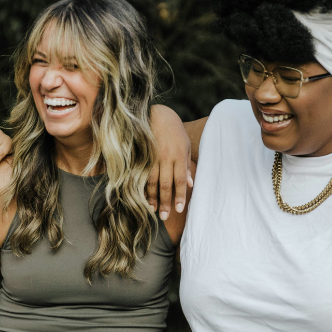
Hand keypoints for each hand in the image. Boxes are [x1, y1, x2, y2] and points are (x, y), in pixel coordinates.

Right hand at [146, 105, 191, 219]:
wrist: (156, 113)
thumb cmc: (174, 131)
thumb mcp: (185, 145)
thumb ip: (187, 166)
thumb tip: (190, 184)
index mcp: (179, 155)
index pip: (180, 180)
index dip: (180, 196)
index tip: (180, 209)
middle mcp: (166, 157)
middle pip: (165, 184)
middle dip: (165, 202)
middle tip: (164, 217)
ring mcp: (152, 156)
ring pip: (151, 180)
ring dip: (152, 197)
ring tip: (152, 210)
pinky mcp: (142, 154)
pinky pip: (142, 173)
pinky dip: (142, 186)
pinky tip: (141, 196)